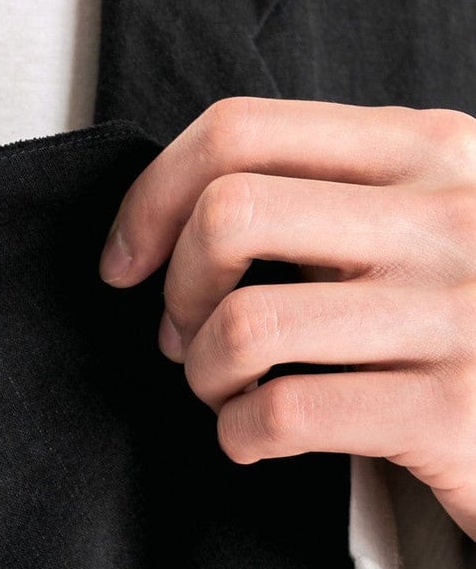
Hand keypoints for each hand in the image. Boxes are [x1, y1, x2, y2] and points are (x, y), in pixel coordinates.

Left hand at [98, 97, 475, 541]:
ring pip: (244, 327)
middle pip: (228, 217)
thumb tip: (176, 219)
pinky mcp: (444, 409)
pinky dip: (239, 434)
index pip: (242, 132)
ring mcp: (451, 312)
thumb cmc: (460, 320)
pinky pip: (282, 414)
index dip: (152, 199)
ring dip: (205, 376)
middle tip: (187, 337)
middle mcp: (445, 215)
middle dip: (177, 293)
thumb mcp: (419, 224)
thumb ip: (328, 198)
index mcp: (427, 149)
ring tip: (229, 392)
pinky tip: (255, 436)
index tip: (126, 263)